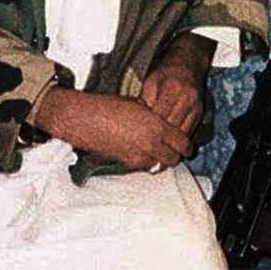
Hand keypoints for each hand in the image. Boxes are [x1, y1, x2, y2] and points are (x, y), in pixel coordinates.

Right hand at [33, 87, 192, 169]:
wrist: (83, 118)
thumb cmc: (109, 106)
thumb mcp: (138, 104)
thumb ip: (154, 115)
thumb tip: (162, 122)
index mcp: (156, 126)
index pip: (182, 142)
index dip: (187, 145)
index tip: (187, 144)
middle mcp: (150, 144)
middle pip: (174, 158)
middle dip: (177, 155)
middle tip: (177, 150)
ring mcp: (137, 156)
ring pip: (159, 165)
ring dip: (162, 159)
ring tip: (159, 150)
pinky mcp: (125, 162)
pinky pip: (144, 166)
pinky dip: (147, 161)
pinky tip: (143, 152)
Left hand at [141, 32, 215, 143]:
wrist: (188, 63)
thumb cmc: (167, 71)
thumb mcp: (150, 82)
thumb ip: (144, 101)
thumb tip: (136, 122)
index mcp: (171, 89)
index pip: (160, 117)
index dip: (149, 130)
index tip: (139, 140)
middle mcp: (186, 99)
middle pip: (172, 128)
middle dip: (159, 140)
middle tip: (147, 151)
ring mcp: (195, 107)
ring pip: (182, 133)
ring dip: (171, 144)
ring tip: (157, 152)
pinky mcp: (200, 112)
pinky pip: (190, 131)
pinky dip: (179, 140)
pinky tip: (170, 145)